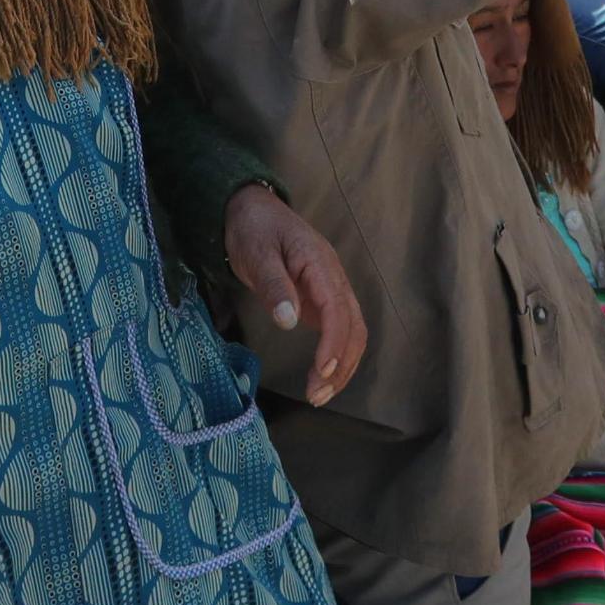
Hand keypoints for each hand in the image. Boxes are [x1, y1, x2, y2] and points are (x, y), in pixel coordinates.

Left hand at [222, 183, 367, 406]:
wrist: (249, 209)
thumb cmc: (253, 229)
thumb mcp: (257, 254)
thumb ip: (274, 286)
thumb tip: (288, 321)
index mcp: (320, 264)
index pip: (338, 309)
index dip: (333, 343)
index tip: (321, 371)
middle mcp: (333, 278)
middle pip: (354, 326)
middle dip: (341, 364)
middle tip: (316, 395)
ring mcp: (330, 288)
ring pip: (352, 331)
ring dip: (342, 365)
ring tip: (319, 394)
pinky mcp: (321, 298)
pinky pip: (339, 329)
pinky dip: (336, 355)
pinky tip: (322, 375)